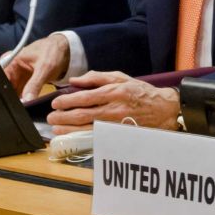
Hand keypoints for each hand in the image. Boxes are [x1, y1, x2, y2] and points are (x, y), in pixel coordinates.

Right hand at [2, 32, 70, 100]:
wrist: (65, 51)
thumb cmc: (53, 52)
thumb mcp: (44, 68)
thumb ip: (34, 84)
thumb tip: (26, 100)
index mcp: (12, 61)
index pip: (0, 79)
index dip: (3, 92)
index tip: (10, 103)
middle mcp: (13, 70)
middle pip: (6, 88)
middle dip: (11, 98)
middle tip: (19, 106)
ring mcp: (19, 77)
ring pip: (14, 93)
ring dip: (18, 100)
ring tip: (25, 105)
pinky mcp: (26, 83)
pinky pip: (22, 94)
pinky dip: (25, 99)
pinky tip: (28, 103)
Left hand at [47, 71, 179, 133]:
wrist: (162, 108)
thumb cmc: (139, 91)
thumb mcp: (120, 77)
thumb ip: (96, 77)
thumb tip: (75, 80)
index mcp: (113, 92)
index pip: (85, 97)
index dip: (68, 100)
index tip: (55, 102)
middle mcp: (114, 108)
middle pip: (83, 114)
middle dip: (63, 116)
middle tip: (51, 117)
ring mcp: (116, 124)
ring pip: (87, 128)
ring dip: (69, 129)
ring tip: (56, 128)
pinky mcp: (118, 135)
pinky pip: (96, 137)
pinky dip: (81, 138)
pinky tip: (71, 137)